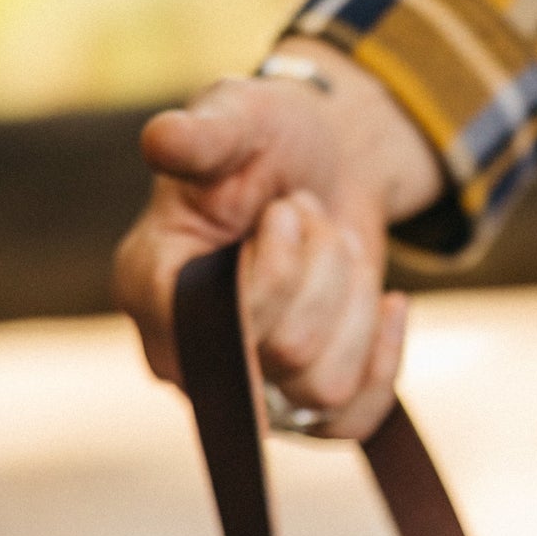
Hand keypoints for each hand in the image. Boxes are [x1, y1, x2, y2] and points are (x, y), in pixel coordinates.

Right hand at [112, 41, 447, 435]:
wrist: (324, 164)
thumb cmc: (268, 139)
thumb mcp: (239, 115)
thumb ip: (204, 134)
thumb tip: (161, 141)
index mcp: (149, 285)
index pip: (211, 329)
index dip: (269, 278)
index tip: (284, 212)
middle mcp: (187, 356)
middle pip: (285, 353)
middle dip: (321, 271)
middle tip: (307, 215)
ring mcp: (246, 389)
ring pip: (325, 388)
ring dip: (352, 302)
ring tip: (331, 246)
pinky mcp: (302, 409)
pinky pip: (356, 420)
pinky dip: (384, 358)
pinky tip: (387, 302)